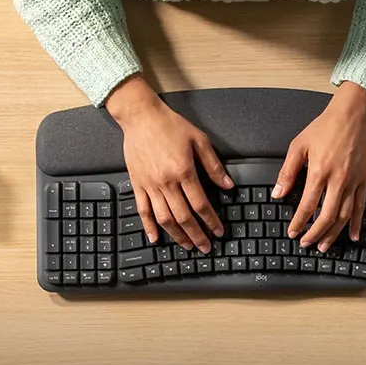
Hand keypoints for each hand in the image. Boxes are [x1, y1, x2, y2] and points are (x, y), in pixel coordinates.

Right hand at [107, 75, 232, 252]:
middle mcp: (166, 182)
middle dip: (196, 235)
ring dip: (177, 235)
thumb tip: (227, 185)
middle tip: (205, 247)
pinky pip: (142, 210)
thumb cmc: (169, 125)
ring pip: (164, 218)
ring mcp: (150, 185)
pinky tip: (155, 238)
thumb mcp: (199, 140)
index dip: (211, 221)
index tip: (218, 231)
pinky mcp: (137, 184)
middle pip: (183, 217)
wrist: (141, 117)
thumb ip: (213, 165)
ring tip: (186, 245)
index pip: (201, 204)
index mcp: (184, 171)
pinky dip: (149, 227)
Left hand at [273, 82, 365, 251]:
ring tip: (324, 245)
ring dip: (333, 233)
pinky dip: (356, 223)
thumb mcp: (299, 145)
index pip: (307, 205)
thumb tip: (278, 192)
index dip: (299, 222)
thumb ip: (288, 171)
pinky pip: (361, 206)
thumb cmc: (326, 126)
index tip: (293, 232)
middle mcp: (338, 179)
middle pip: (326, 216)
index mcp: (320, 171)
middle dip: (315, 234)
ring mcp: (353, 181)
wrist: (354, 114)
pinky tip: (351, 235)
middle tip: (306, 243)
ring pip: (344, 215)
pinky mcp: (364, 179)